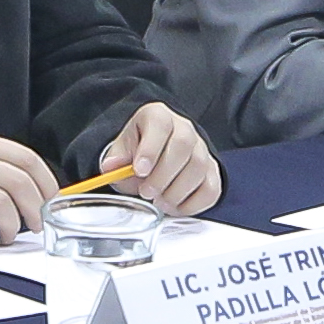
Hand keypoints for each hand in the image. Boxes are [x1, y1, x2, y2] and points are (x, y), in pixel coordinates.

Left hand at [90, 100, 222, 219]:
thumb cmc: (138, 153)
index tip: (139, 170)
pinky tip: (174, 207)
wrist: (154, 157)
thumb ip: (116, 159)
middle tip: (146, 192)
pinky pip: (211, 189)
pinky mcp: (212, 172)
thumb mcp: (121, 151)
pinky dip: (193, 204)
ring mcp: (201, 149)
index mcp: (158, 116)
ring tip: (158, 202)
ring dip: (176, 191)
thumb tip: (111, 167)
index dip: (151, 149)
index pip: (160, 124)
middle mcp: (184, 129)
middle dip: (163, 175)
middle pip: (183, 146)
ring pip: (199, 168)